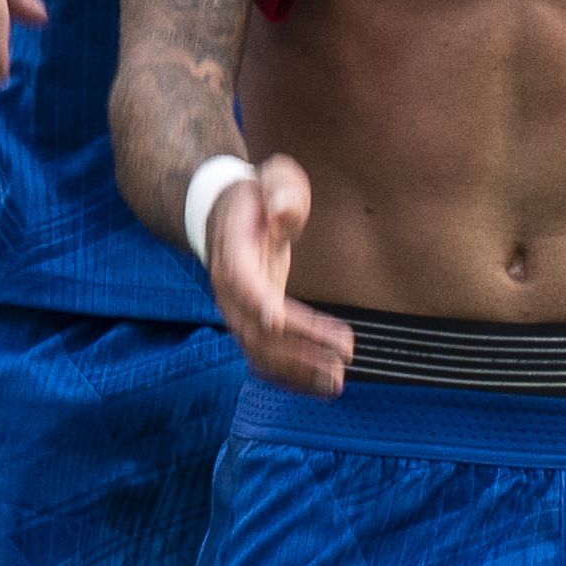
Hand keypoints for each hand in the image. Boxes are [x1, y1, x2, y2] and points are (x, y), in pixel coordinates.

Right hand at [193, 152, 350, 391]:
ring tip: (337, 381)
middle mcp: (229, 290)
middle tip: (342, 354)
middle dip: (297, 346)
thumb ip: (281, 191)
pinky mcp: (250, 324)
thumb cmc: (255, 196)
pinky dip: (290, 377)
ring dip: (297, 370)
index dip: (257, 301)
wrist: (222, 215)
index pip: (242, 282)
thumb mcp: (270, 178)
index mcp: (233, 251)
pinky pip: (264, 359)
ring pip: (259, 351)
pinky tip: (321, 387)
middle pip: (255, 327)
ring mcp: (237, 311)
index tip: (279, 318)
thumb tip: (284, 213)